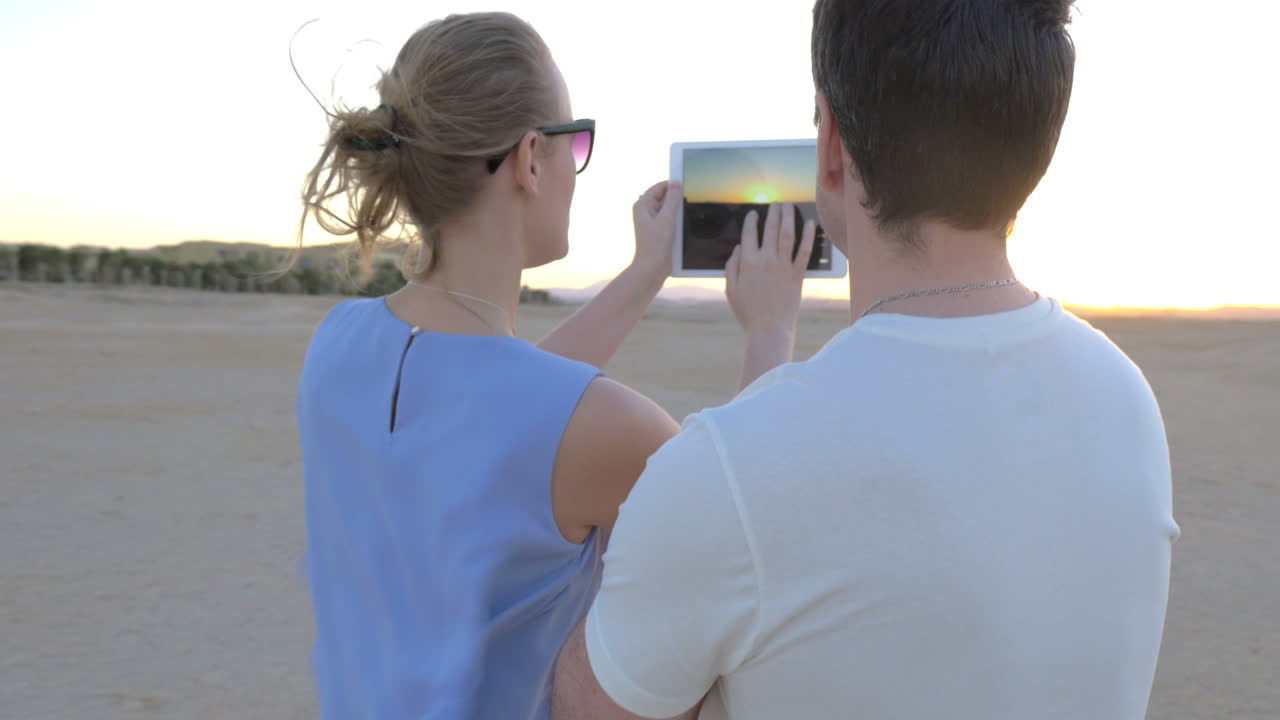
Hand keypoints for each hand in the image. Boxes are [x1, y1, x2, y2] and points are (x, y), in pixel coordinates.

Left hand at [630, 180, 681, 278]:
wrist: (652, 268)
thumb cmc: (655, 244)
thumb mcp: (667, 218)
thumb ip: (672, 199)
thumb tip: (676, 183)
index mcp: (643, 205)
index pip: (659, 187)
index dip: (672, 185)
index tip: (687, 184)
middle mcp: (646, 211)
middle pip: (665, 197)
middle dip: (677, 199)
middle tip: (689, 203)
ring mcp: (653, 222)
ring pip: (670, 209)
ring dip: (679, 211)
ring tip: (683, 219)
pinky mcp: (660, 231)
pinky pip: (671, 220)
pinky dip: (678, 220)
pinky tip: (684, 226)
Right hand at [725, 202, 814, 338]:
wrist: (769, 329)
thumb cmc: (748, 313)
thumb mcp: (731, 290)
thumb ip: (732, 267)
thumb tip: (738, 248)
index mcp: (748, 264)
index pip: (749, 235)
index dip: (751, 222)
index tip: (753, 214)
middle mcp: (766, 261)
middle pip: (770, 229)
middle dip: (772, 213)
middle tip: (774, 204)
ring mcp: (783, 266)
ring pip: (787, 234)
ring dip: (788, 217)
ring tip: (788, 206)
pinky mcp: (797, 274)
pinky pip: (804, 251)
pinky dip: (808, 236)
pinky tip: (810, 224)